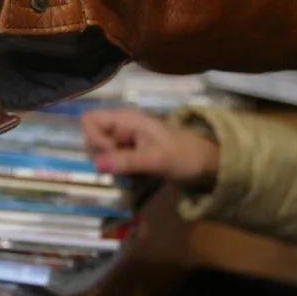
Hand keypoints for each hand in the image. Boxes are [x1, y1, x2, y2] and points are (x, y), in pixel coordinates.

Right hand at [81, 109, 220, 190]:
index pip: (89, 120)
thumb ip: (126, 161)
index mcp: (126, 119)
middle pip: (91, 136)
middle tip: (124, 166)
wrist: (207, 165)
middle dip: (102, 155)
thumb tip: (96, 165)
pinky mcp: (129, 152)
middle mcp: (121, 125)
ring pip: (100, 151)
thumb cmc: (184, 156)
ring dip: (110, 165)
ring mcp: (125, 139)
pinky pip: (111, 160)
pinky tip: (131, 176)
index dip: (94, 139)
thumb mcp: (155, 159)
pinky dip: (117, 170)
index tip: (112, 154)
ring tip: (130, 173)